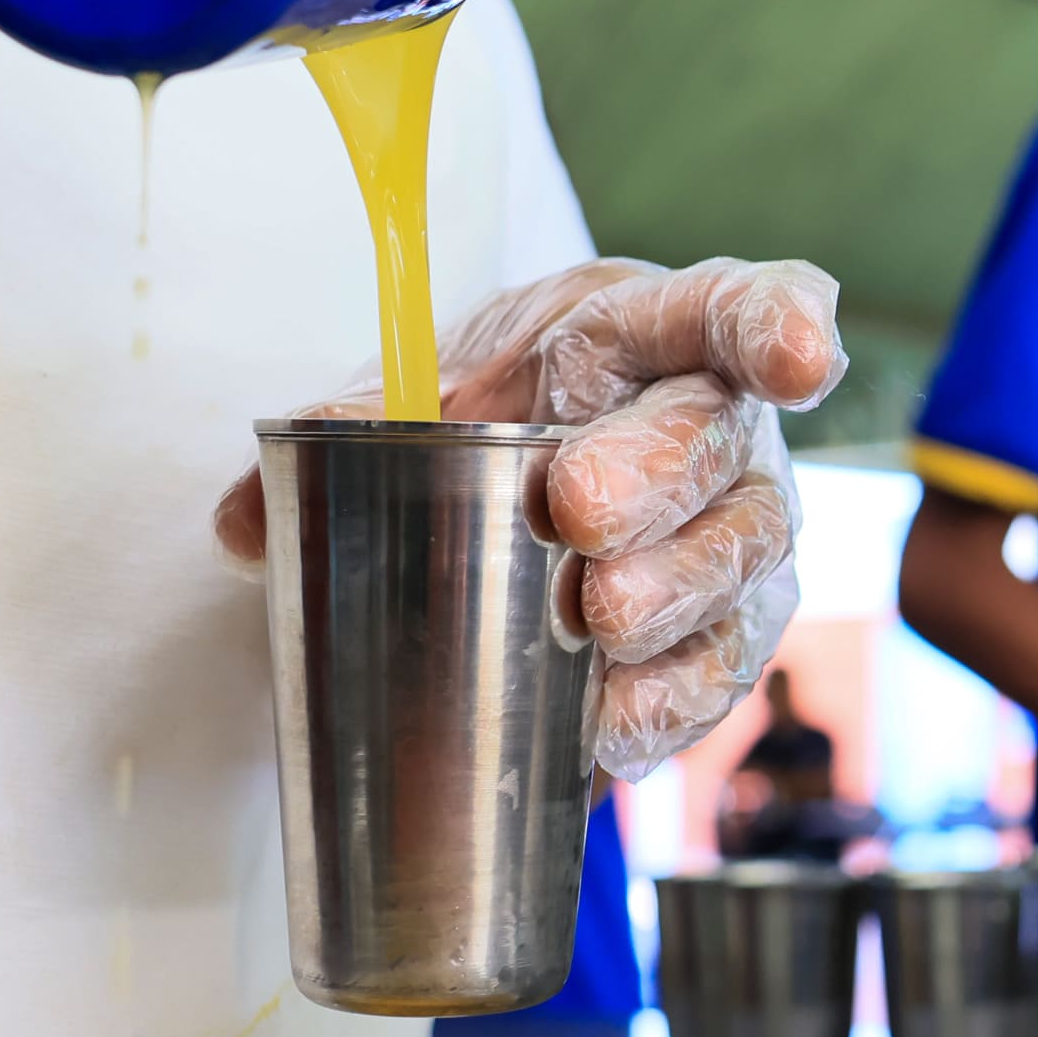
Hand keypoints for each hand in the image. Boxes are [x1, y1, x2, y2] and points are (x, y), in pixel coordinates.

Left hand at [215, 256, 848, 778]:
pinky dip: (668, 704)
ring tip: (600, 627)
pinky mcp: (730, 633)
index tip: (797, 356)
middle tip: (579, 515)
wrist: (533, 487)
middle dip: (659, 477)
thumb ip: (341, 432)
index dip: (780, 325)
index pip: (739, 308)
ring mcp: (741, 533)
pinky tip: (613, 728)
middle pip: (722, 444)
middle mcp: (723, 427)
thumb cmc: (504, 413)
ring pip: (742, 563)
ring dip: (675, 598)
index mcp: (647, 331)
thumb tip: (240, 522)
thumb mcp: (425, 389)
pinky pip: (721, 673)